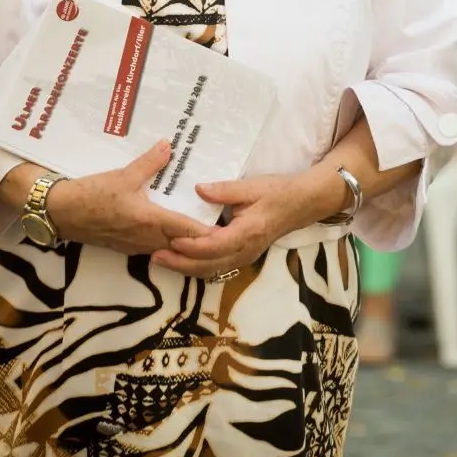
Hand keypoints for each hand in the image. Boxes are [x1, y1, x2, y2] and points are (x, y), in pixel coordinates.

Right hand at [46, 141, 210, 254]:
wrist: (59, 212)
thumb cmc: (91, 195)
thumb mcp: (122, 175)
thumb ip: (149, 163)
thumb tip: (169, 146)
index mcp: (148, 220)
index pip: (186, 229)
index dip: (207, 232)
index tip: (227, 232)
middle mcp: (145, 238)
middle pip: (181, 242)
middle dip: (200, 238)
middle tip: (222, 229)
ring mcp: (134, 245)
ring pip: (167, 246)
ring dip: (184, 241)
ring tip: (202, 230)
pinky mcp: (125, 247)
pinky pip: (153, 247)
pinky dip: (167, 241)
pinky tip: (171, 230)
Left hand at [153, 173, 322, 279]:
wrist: (301, 203)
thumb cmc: (277, 192)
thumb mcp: (252, 186)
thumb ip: (224, 190)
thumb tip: (198, 189)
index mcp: (246, 232)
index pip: (213, 245)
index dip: (189, 245)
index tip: (169, 239)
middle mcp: (244, 251)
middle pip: (207, 265)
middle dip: (180, 263)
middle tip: (154, 256)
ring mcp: (244, 257)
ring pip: (210, 270)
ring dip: (185, 268)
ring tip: (161, 260)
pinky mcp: (243, 257)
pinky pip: (216, 267)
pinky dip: (197, 266)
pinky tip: (182, 260)